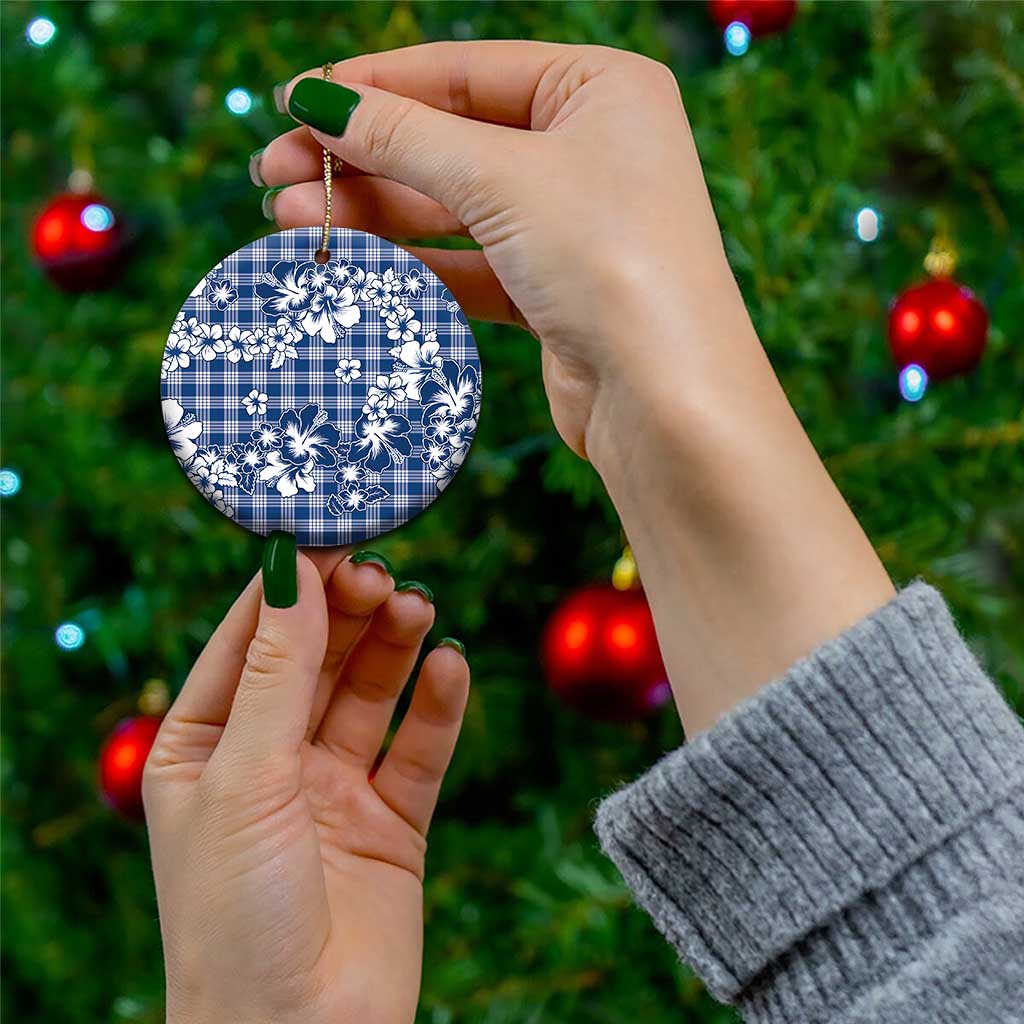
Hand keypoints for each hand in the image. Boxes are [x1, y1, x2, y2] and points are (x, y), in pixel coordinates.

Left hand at [144, 547, 468, 1023]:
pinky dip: (438, 705)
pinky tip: (450, 666)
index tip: (330, 532)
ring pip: (370, 694)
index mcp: (205, 746)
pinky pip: (419, 749)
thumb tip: (291, 568)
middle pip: (317, 659)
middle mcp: (270, 761)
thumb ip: (277, 672)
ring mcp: (333, 789)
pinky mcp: (392, 822)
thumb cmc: (235, 917)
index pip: (249, 641)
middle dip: (348, 611)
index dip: (289, 586)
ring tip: (418, 608)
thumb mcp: (245, 777)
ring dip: (394, 646)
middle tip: (383, 572)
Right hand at [258, 40, 735, 461]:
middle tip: (273, 173)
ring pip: (454, 206)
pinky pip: (469, 263)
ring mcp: (574, 224)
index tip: (293, 102)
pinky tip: (348, 262)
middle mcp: (592, 149)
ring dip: (373, 212)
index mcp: (601, 89)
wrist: (666, 399)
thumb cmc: (610, 261)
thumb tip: (318, 101)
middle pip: (451, 139)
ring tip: (288, 220)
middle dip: (361, 157)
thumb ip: (405, 137)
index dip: (373, 86)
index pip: (464, 72)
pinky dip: (412, 263)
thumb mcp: (501, 179)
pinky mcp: (555, 291)